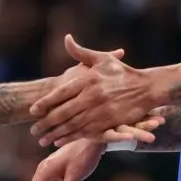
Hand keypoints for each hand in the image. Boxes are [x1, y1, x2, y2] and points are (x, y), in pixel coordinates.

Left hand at [30, 35, 161, 146]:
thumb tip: (66, 38)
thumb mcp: (102, 59)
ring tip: (42, 139)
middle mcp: (91, 96)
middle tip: (33, 129)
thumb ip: (81, 52)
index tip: (33, 110)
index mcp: (88, 80)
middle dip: (45, 123)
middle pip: (63, 113)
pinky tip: (60, 141)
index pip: (61, 93)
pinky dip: (71, 138)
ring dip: (55, 134)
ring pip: (72, 125)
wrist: (147, 88)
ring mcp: (100, 111)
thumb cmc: (123, 72)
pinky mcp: (108, 123)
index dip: (45, 103)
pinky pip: (85, 132)